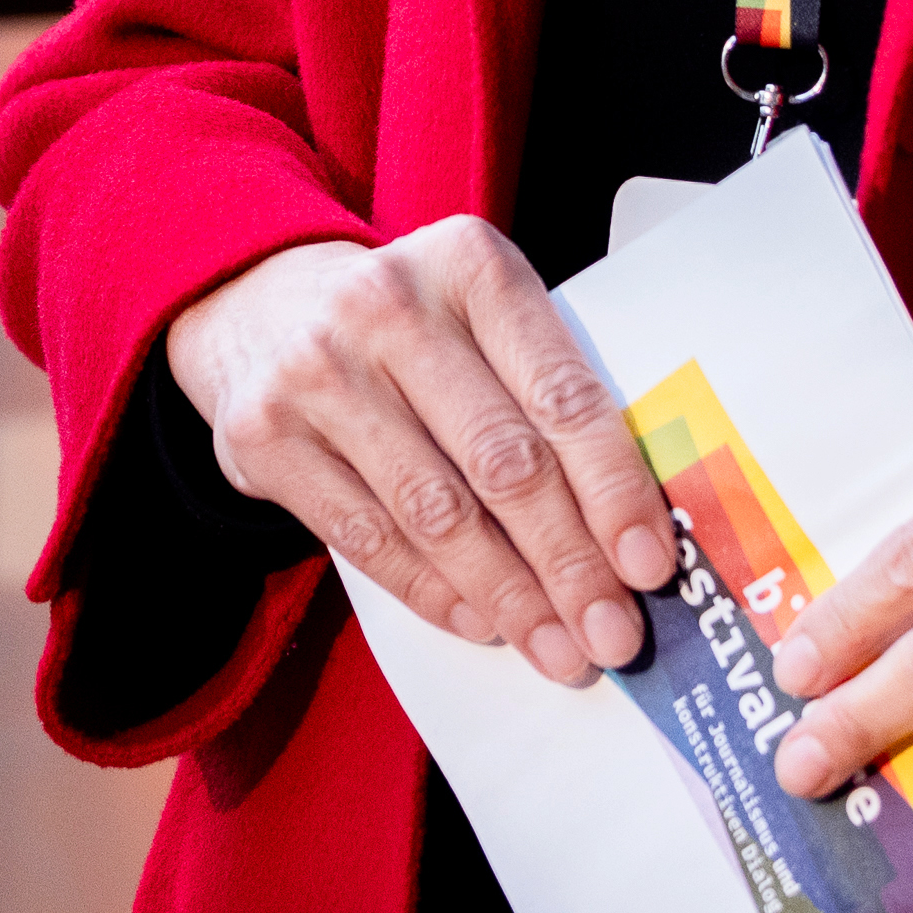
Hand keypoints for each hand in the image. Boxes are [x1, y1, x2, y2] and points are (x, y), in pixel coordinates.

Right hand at [161, 222, 678, 688]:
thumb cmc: (411, 326)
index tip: (651, 566)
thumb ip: (546, 390)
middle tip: (613, 633)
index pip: (561, 393)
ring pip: (436, 513)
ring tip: (558, 648)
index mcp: (469, 263)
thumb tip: (630, 532)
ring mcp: (317, 369)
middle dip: (570, 563)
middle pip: (503, 462)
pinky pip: (369, 538)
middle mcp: (388, 305)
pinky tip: (483, 623)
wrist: (261, 304)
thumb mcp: (481, 314)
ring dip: (510, 596)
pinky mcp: (264, 434)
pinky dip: (435, 593)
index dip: (613, 490)